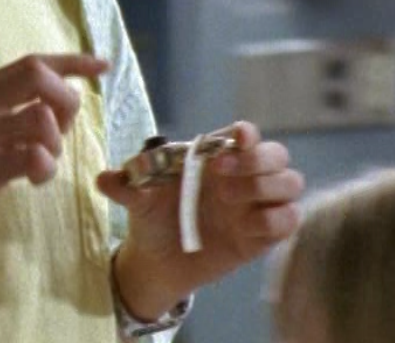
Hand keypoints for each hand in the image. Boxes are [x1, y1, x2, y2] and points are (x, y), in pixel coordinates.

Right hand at [0, 53, 109, 262]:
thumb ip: (4, 111)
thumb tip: (58, 101)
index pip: (32, 62)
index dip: (72, 62)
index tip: (100, 66)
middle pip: (39, 75)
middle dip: (68, 101)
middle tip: (61, 134)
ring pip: (41, 117)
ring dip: (56, 143)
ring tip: (43, 162)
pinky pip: (34, 156)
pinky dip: (46, 168)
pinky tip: (33, 181)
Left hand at [97, 121, 304, 319]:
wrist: (157, 261)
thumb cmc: (151, 216)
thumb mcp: (136, 198)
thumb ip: (125, 185)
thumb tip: (103, 179)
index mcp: (215, 156)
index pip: (244, 134)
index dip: (246, 133)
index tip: (237, 137)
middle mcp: (241, 176)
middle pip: (277, 154)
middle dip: (258, 160)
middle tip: (221, 173)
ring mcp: (256, 205)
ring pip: (291, 183)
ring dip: (265, 187)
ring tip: (227, 200)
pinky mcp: (263, 236)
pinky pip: (289, 221)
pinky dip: (273, 220)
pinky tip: (244, 227)